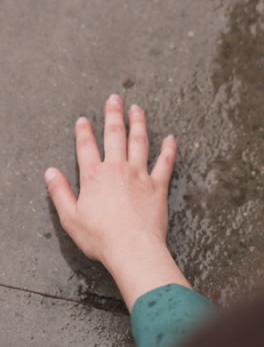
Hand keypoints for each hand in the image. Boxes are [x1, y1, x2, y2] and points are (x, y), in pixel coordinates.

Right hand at [44, 94, 176, 272]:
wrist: (132, 249)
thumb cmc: (100, 237)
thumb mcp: (70, 218)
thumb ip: (59, 193)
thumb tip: (50, 173)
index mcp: (94, 176)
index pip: (86, 147)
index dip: (83, 132)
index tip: (83, 119)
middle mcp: (117, 169)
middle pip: (114, 135)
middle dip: (114, 114)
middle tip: (115, 98)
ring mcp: (139, 175)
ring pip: (140, 142)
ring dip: (138, 123)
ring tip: (138, 109)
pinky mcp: (158, 186)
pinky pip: (166, 163)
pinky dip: (169, 150)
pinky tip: (172, 138)